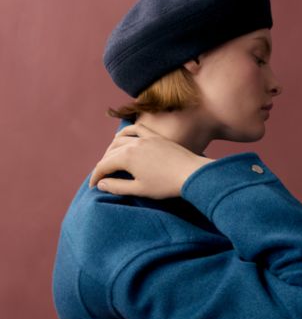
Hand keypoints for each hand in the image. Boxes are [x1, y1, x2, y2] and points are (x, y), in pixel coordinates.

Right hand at [88, 123, 214, 198]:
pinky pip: (136, 129)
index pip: (104, 165)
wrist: (191, 173)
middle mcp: (133, 143)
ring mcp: (145, 137)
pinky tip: (123, 137)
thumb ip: (117, 187)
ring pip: (120, 139)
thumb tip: (101, 184)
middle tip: (101, 177)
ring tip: (110, 159)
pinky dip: (126, 132)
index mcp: (127, 157)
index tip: (93, 186)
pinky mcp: (156, 137)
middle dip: (103, 165)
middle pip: (110, 152)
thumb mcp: (139, 189)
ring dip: (111, 149)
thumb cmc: (165, 185)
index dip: (96, 176)